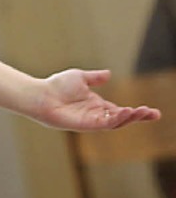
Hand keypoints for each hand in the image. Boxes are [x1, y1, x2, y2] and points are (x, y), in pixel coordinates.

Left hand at [34, 68, 160, 130]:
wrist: (41, 94)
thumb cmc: (57, 86)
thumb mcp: (80, 77)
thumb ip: (95, 77)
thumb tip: (109, 74)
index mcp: (96, 105)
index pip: (120, 110)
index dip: (136, 111)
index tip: (151, 110)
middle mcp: (96, 114)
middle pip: (122, 118)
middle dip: (138, 116)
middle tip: (155, 114)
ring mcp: (92, 120)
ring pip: (116, 122)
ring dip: (130, 117)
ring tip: (142, 112)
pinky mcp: (86, 124)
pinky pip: (105, 123)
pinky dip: (116, 119)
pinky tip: (125, 112)